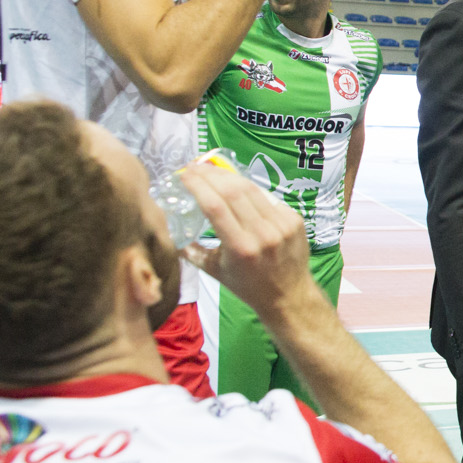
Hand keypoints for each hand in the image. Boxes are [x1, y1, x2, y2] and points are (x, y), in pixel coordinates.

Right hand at [178, 158, 312, 316]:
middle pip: (233, 191)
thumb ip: (191, 251)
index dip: (198, 185)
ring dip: (229, 176)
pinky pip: (268, 197)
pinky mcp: (295, 219)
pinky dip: (249, 189)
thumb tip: (168, 232)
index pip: (215, 206)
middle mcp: (263, 234)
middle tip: (195, 166)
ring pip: (252, 189)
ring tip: (212, 170)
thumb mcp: (215, 272)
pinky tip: (236, 185)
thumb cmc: (247, 285)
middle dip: (210, 174)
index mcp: (240, 248)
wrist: (289, 295)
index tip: (184, 174)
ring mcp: (282, 225)